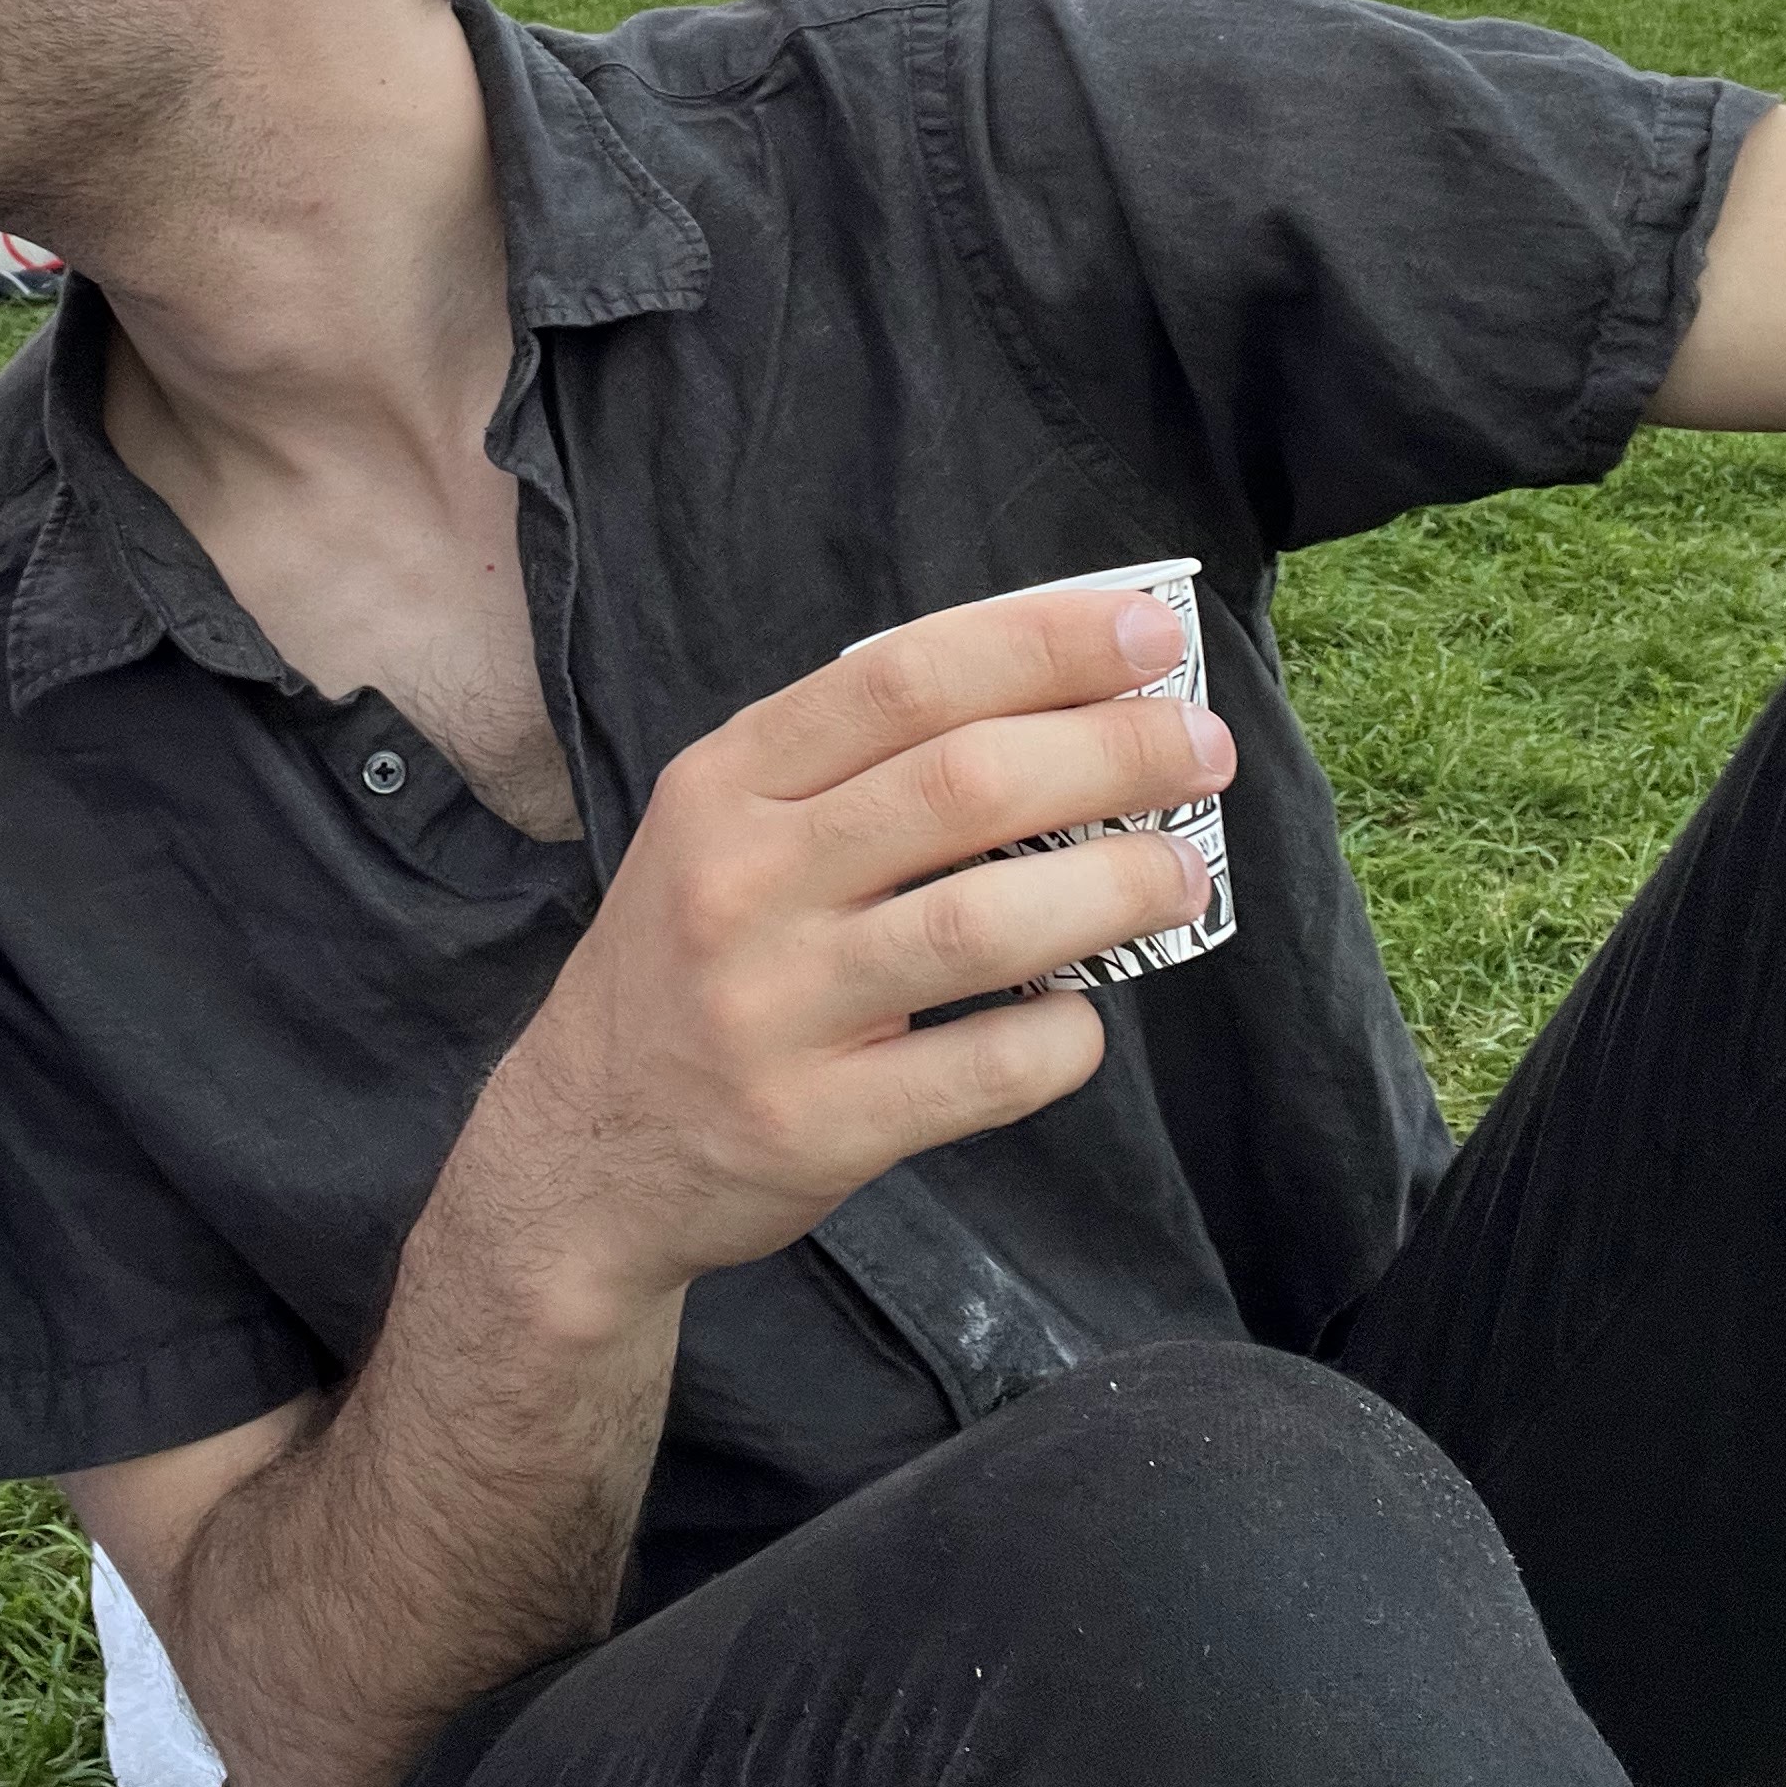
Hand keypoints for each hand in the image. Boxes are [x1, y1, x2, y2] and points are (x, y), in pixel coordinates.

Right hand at [455, 587, 1230, 1327]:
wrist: (583, 1151)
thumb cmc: (690, 965)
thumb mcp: (726, 833)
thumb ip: (853, 769)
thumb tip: (1058, 703)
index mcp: (727, 784)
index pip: (901, 676)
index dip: (1042, 643)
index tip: (1150, 635)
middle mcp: (741, 880)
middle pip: (962, 785)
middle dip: (1112, 752)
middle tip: (1203, 751)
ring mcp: (773, 1006)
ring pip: (984, 922)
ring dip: (1116, 885)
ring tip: (1181, 874)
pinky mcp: (814, 1123)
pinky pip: (980, 1070)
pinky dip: (1061, 1036)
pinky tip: (1081, 1018)